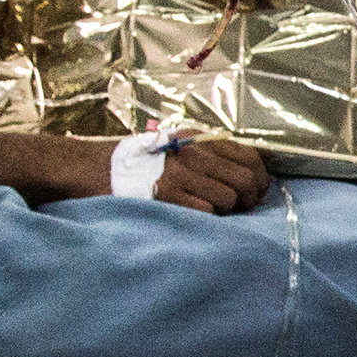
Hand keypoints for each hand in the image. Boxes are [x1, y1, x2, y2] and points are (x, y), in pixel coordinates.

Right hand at [110, 130, 270, 212]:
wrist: (94, 167)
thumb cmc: (141, 161)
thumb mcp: (179, 144)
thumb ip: (213, 151)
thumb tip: (257, 163)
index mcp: (200, 139)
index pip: (251, 157)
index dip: (261, 178)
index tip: (257, 191)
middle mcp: (194, 153)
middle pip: (246, 180)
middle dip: (250, 198)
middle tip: (241, 207)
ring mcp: (181, 174)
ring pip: (229, 198)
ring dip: (226, 210)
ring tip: (211, 209)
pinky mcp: (167, 196)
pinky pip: (205, 211)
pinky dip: (205, 217)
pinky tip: (192, 213)